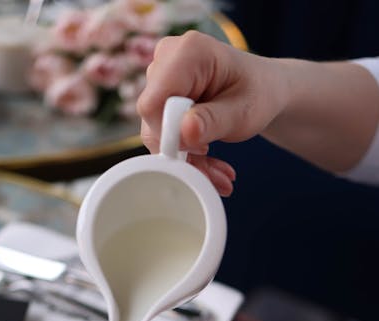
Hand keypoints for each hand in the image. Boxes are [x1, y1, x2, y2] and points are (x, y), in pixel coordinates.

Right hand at [137, 32, 289, 192]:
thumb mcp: (243, 112)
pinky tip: (209, 162)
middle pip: (152, 119)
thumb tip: (182, 132)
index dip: (169, 134)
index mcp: (188, 53)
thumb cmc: (258, 93)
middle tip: (214, 171)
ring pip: (156, 131)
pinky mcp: (160, 95)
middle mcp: (167, 59)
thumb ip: (212, 121)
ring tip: (217, 171)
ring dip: (187, 159)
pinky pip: (161, 133)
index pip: (153, 104)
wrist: (263, 88)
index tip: (200, 149)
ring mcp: (160, 76)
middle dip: (182, 152)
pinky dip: (185, 153)